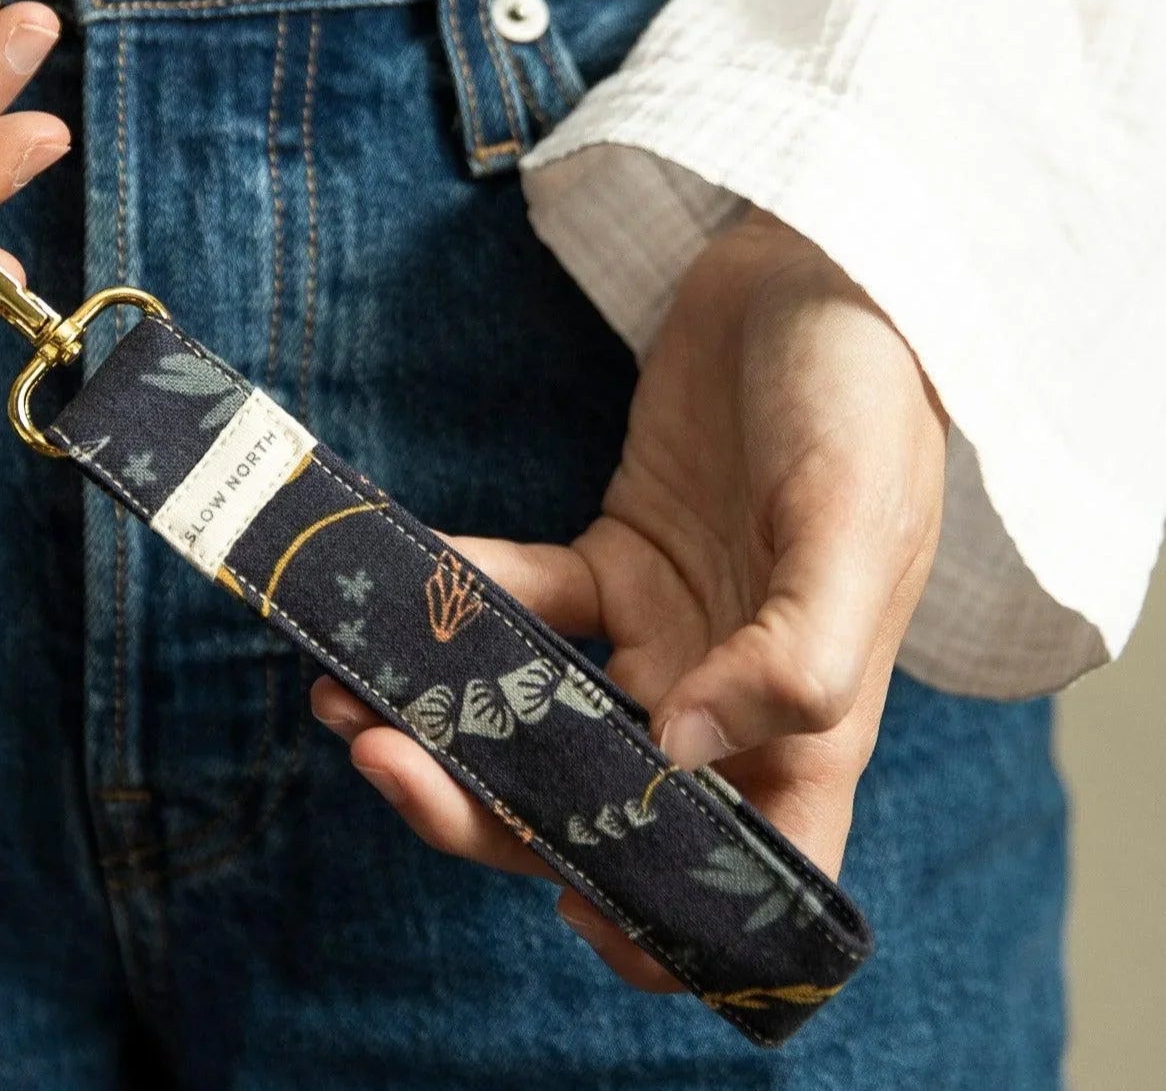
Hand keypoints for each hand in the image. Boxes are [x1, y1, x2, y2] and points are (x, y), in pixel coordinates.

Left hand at [310, 207, 946, 989]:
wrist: (819, 278)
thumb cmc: (862, 403)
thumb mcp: (852, 527)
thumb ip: (793, 659)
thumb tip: (681, 752)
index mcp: (807, 725)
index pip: (747, 872)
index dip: (668, 925)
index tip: (570, 913)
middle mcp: (727, 698)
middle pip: (598, 800)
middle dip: (482, 800)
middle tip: (380, 754)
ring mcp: (664, 630)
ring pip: (539, 708)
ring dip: (441, 708)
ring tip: (340, 689)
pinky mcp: (616, 561)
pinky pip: (524, 598)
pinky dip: (462, 597)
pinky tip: (399, 581)